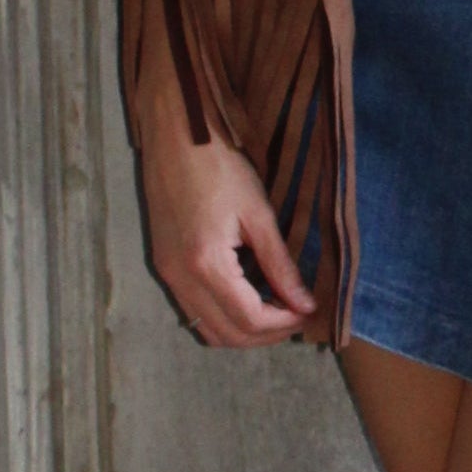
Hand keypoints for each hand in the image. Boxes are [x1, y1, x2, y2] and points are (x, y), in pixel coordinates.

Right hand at [141, 125, 316, 345]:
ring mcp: (167, 274)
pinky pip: (193, 309)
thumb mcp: (258, 213)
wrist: (175, 136)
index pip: (248, 319)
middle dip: (266, 335)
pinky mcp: (163, 266)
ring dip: (243, 331)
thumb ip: (280, 265)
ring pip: (206, 328)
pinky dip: (222, 315)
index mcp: (205, 263)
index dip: (283, 324)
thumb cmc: (219, 165)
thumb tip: (305, 304)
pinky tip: (248, 296)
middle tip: (297, 316)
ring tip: (276, 311)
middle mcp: (179, 278)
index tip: (308, 312)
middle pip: (226, 335)